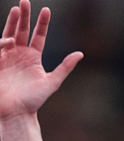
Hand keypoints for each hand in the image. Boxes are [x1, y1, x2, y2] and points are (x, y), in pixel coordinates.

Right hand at [0, 0, 82, 119]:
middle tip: (26, 1)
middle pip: (23, 30)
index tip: (46, 10)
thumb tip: (80, 53)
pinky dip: (2, 41)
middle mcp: (21, 55)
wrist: (16, 112)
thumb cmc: (34, 100)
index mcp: (34, 58)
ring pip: (9, 33)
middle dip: (24, 16)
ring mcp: (8, 56)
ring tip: (17, 8)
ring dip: (12, 21)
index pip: (39, 36)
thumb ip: (65, 67)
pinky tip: (10, 40)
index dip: (42, 23)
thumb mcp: (52, 82)